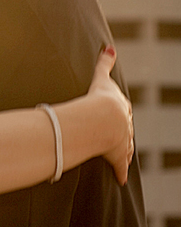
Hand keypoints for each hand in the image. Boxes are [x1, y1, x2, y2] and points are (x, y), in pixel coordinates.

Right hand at [89, 47, 133, 185]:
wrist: (103, 119)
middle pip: (125, 129)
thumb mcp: (102, 79)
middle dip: (122, 131)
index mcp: (121, 108)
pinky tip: (121, 179)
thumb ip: (104, 63)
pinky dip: (120, 171)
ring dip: (124, 151)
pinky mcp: (117, 156)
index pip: (122, 110)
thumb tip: (110, 47)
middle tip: (116, 133)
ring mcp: (122, 142)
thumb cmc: (100, 99)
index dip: (119, 112)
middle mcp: (125, 126)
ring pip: (125, 147)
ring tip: (121, 155)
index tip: (116, 115)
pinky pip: (119, 165)